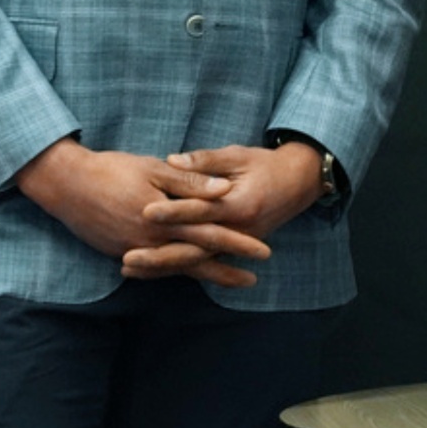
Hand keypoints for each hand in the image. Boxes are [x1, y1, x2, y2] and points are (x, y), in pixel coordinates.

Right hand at [13, 138, 271, 287]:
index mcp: (165, 219)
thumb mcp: (155, 169)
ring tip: (227, 281)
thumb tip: (224, 190)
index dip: (238, 244)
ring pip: (176, 268)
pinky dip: (171, 272)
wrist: (66, 186)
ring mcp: (134, 251)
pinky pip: (153, 268)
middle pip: (197, 260)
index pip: (211, 235)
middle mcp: (152, 242)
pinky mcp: (120, 252)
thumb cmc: (113, 170)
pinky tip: (183, 275)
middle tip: (253, 280)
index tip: (262, 253)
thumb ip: (190, 182)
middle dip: (226, 270)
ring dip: (202, 275)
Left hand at [122, 143, 324, 283]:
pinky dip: (176, 268)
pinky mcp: (232, 249)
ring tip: (129, 268)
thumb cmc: (265, 165)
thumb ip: (205, 161)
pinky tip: (150, 271)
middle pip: (194, 248)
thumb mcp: (238, 156)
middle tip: (128, 257)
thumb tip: (172, 160)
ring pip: (196, 261)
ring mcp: (236, 243)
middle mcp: (239, 230)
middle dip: (159, 255)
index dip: (173, 210)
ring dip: (162, 267)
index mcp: (239, 204)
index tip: (145, 211)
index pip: (201, 209)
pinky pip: (202, 263)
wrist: (298, 183)